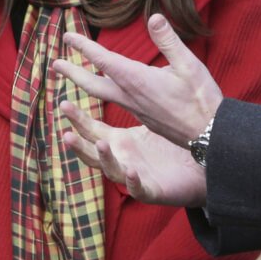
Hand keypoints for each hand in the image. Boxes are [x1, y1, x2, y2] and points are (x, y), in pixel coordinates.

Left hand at [51, 13, 222, 143]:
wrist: (208, 136)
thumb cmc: (201, 99)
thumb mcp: (189, 65)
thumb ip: (169, 41)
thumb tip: (154, 17)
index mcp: (137, 80)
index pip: (103, 60)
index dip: (84, 47)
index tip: (67, 36)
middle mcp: (130, 96)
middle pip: (92, 83)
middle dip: (72, 72)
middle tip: (55, 63)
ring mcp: (135, 109)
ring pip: (102, 94)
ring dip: (84, 83)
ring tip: (72, 75)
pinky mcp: (143, 117)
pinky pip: (115, 102)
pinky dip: (103, 93)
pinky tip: (108, 90)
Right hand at [60, 100, 206, 207]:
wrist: (198, 168)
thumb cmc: (171, 144)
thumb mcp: (150, 118)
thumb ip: (134, 97)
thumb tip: (122, 68)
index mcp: (119, 142)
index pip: (91, 130)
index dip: (76, 119)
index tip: (62, 103)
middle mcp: (121, 160)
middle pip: (92, 153)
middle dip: (78, 145)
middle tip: (66, 133)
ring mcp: (134, 176)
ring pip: (111, 171)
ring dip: (105, 159)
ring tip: (100, 145)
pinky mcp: (152, 191)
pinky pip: (139, 188)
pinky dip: (133, 182)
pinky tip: (132, 171)